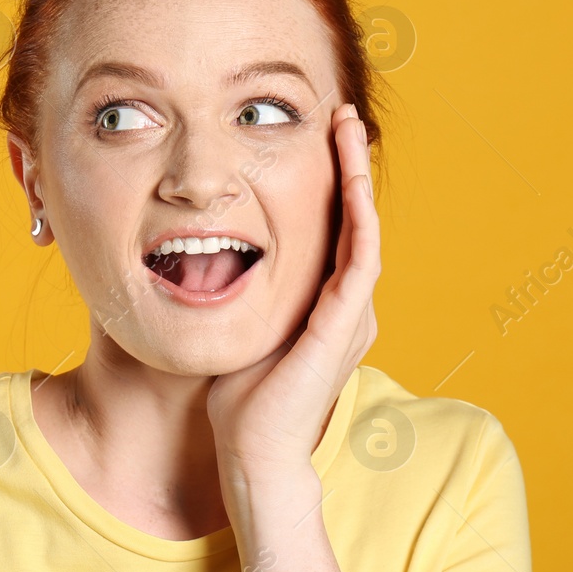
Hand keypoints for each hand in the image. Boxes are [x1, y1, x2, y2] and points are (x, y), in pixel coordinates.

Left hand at [207, 101, 380, 484]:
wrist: (253, 454)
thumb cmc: (240, 403)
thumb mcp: (243, 330)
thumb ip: (244, 296)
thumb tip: (208, 264)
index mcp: (329, 309)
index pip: (336, 231)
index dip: (332, 184)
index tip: (319, 141)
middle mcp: (349, 307)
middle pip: (356, 220)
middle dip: (349, 166)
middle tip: (340, 117)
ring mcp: (352, 315)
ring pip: (364, 228)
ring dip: (357, 176)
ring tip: (348, 129)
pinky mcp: (344, 324)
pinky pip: (360, 257)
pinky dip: (358, 215)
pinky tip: (351, 180)